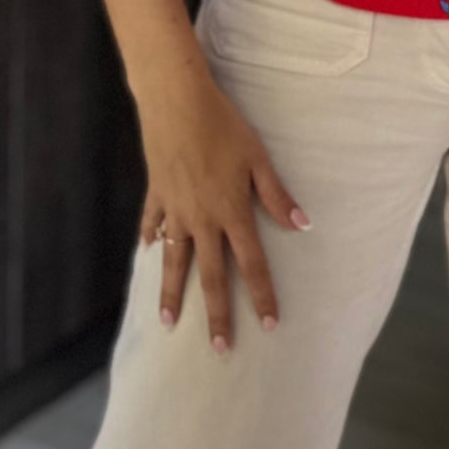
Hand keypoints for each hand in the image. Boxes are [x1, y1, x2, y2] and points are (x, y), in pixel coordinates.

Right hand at [135, 67, 306, 351]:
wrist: (176, 100)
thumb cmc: (223, 125)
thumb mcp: (257, 157)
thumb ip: (277, 195)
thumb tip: (303, 225)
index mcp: (231, 212)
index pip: (252, 264)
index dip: (261, 295)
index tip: (268, 325)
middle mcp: (201, 219)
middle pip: (211, 275)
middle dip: (216, 314)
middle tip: (219, 349)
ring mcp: (174, 209)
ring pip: (173, 260)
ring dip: (172, 293)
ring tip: (169, 322)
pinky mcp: (156, 193)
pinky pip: (152, 223)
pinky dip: (149, 239)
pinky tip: (146, 253)